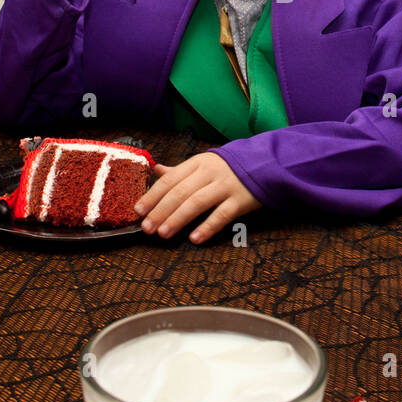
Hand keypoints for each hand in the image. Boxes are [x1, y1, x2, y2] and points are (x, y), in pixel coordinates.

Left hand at [133, 153, 262, 242]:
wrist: (264, 164)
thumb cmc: (227, 168)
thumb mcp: (202, 164)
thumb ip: (178, 170)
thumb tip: (154, 170)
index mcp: (196, 163)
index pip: (169, 180)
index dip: (152, 195)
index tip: (138, 210)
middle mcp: (209, 173)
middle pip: (180, 192)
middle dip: (161, 210)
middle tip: (147, 227)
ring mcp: (225, 186)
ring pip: (197, 202)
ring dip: (178, 218)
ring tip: (163, 233)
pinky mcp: (240, 200)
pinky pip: (222, 215)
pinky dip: (207, 227)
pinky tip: (194, 238)